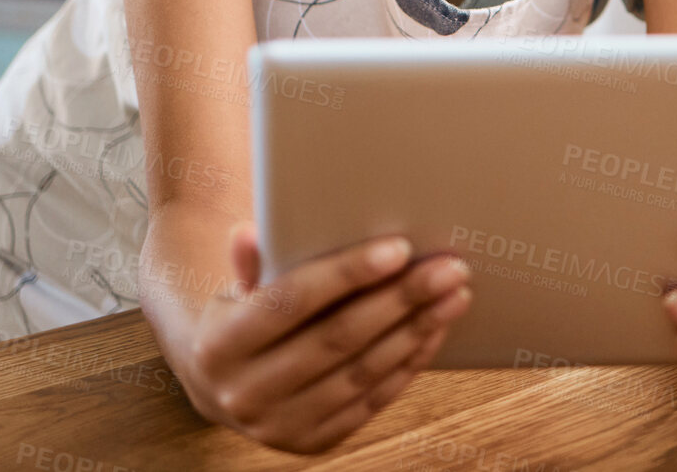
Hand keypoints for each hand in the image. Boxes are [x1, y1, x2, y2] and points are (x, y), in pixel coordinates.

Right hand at [179, 223, 472, 454]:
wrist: (222, 383)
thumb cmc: (243, 314)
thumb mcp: (236, 285)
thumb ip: (250, 261)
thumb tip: (249, 233)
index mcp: (221, 344)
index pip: (292, 300)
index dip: (348, 273)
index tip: (400, 248)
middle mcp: (246, 393)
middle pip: (339, 338)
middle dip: (401, 299)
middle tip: (449, 267)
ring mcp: (279, 426)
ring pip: (362, 372)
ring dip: (416, 330)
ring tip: (455, 294)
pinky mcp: (312, 443)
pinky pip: (372, 401)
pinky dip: (408, 363)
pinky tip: (435, 330)